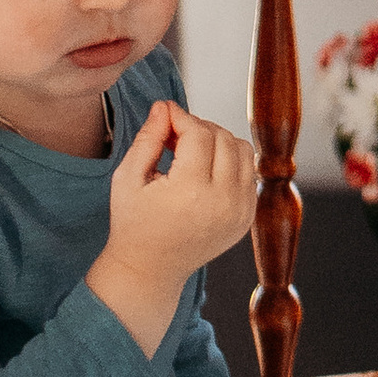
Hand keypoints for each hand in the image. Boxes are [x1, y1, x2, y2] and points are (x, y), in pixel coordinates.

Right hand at [88, 101, 257, 358]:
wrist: (150, 270)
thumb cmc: (133, 223)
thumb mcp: (128, 178)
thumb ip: (147, 138)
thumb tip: (165, 106)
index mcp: (191, 192)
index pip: (199, 133)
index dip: (180, 117)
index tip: (164, 115)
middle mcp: (223, 202)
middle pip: (223, 137)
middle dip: (198, 128)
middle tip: (172, 136)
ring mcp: (240, 212)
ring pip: (243, 150)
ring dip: (218, 141)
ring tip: (190, 152)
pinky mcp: (247, 219)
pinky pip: (249, 173)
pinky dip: (231, 163)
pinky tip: (205, 171)